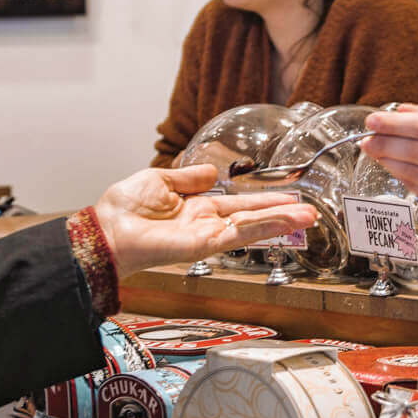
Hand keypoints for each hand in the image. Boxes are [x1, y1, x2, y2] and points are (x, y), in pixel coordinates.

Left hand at [93, 164, 316, 274]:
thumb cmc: (124, 209)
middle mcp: (206, 224)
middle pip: (252, 218)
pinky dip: (261, 227)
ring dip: (280, 222)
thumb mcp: (160, 180)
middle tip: (310, 212)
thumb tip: (211, 172)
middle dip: (282, 214)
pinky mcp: (203, 246)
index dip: (264, 201)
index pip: (239, 204)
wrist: (107, 229)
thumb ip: (188, 178)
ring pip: (251, 228)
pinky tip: (281, 221)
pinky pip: (237, 235)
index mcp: (198, 209)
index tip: (288, 196)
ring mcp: (207, 236)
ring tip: (307, 217)